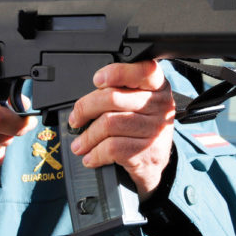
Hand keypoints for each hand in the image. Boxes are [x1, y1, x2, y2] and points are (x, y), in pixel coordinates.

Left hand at [67, 60, 174, 200]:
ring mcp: (155, 131)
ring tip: (79, 144)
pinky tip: (91, 157)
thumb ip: (118, 93)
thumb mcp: (137, 103)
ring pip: (108, 124)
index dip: (117, 72)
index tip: (97, 80)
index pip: (142, 71)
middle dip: (85, 108)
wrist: (154, 164)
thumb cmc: (140, 128)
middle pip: (113, 98)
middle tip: (75, 119)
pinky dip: (95, 154)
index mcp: (157, 87)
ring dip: (87, 136)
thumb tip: (85, 103)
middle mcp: (160, 106)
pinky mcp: (146, 153)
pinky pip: (111, 148)